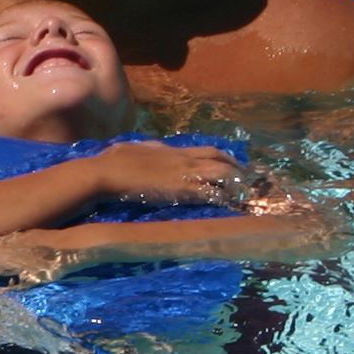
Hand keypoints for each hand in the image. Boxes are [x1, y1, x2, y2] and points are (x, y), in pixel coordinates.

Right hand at [95, 141, 248, 206]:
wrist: (107, 172)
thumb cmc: (113, 161)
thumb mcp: (136, 149)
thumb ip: (149, 151)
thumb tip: (151, 151)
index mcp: (172, 150)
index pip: (206, 150)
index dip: (222, 156)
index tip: (231, 163)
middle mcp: (183, 159)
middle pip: (218, 157)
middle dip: (235, 166)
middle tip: (246, 177)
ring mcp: (183, 173)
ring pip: (220, 172)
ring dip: (234, 181)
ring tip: (244, 192)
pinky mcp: (181, 190)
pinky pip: (208, 192)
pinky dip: (221, 197)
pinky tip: (229, 203)